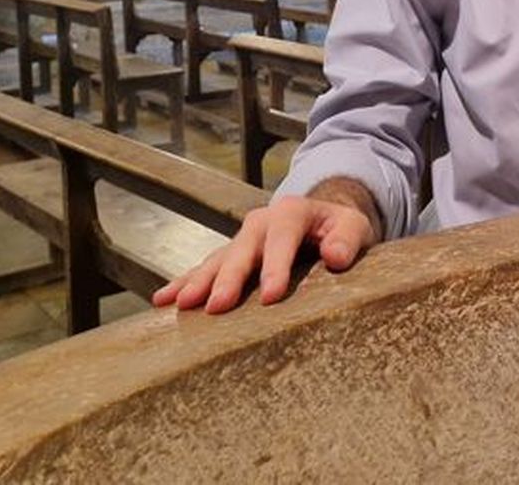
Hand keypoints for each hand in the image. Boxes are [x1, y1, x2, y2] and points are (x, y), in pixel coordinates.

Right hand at [152, 187, 378, 313]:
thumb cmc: (340, 228)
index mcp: (292, 212)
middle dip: (228, 278)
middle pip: (242, 249)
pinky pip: (204, 268)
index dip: (276, 266)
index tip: (271, 296)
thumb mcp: (354, 227)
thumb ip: (348, 238)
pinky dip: (184, 282)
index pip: (282, 237)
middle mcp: (261, 222)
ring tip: (182, 305)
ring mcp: (242, 240)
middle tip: (215, 306)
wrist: (324, 218)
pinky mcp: (230, 256)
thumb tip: (336, 257)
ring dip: (198, 281)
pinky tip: (164, 300)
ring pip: (217, 259)